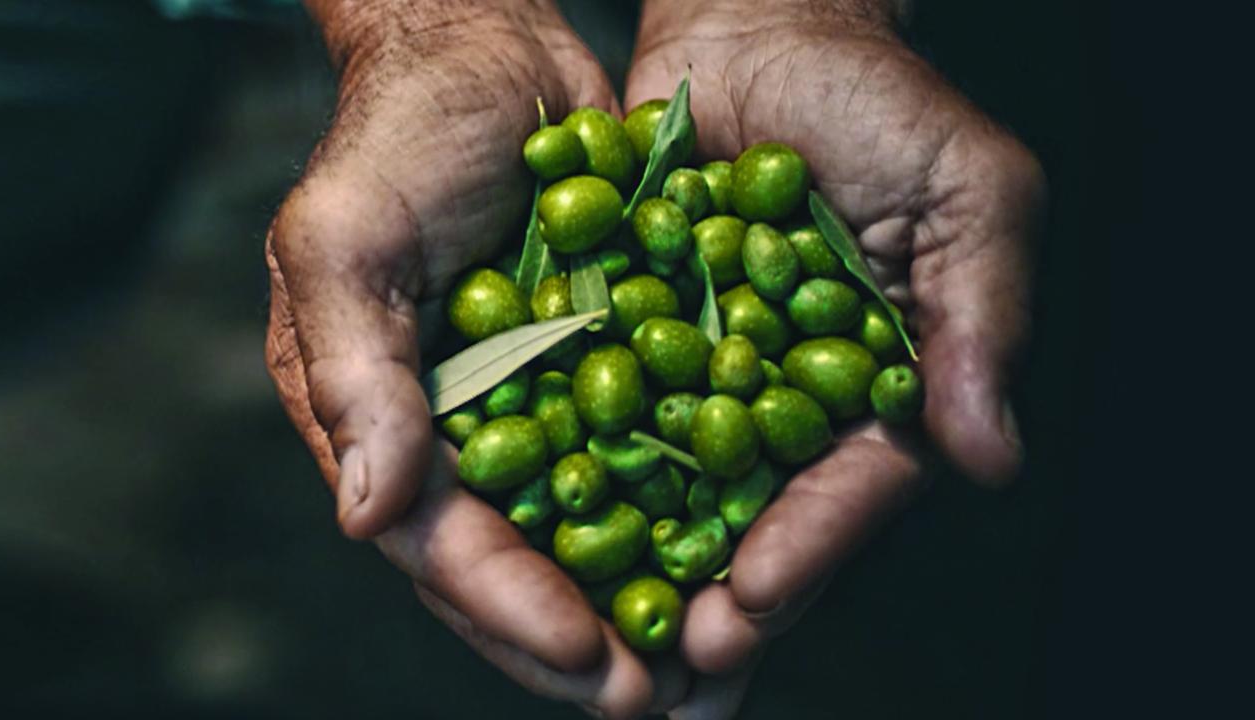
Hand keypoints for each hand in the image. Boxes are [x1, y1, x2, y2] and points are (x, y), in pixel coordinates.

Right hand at [265, 2, 683, 715]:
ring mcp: (543, 408)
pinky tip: (744, 560)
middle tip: (664, 704)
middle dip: (590, 643)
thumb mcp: (346, 242)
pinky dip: (691, 513)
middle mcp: (467, 437)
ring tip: (718, 674)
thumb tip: (366, 518)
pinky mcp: (610, 369)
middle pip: (527, 564)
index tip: (585, 660)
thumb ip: (354, 378)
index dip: (509, 609)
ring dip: (652, 604)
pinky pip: (651, 456)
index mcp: (387, 427)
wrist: (489, 53)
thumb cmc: (398, 139)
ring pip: (599, 531)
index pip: (443, 543)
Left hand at [624, 1, 1045, 714]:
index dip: (807, 548)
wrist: (762, 26)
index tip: (753, 602)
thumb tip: (989, 457)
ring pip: (670, 491)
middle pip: (754, 516)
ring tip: (593, 641)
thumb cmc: (882, 100)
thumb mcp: (967, 195)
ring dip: (635, 568)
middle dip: (714, 594)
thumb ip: (980, 320)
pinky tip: (536, 533)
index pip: (849, 488)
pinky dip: (571, 470)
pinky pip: (599, 411)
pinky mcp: (632, 337)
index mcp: (880, 389)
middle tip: (668, 668)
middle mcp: (790, 401)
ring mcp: (707, 375)